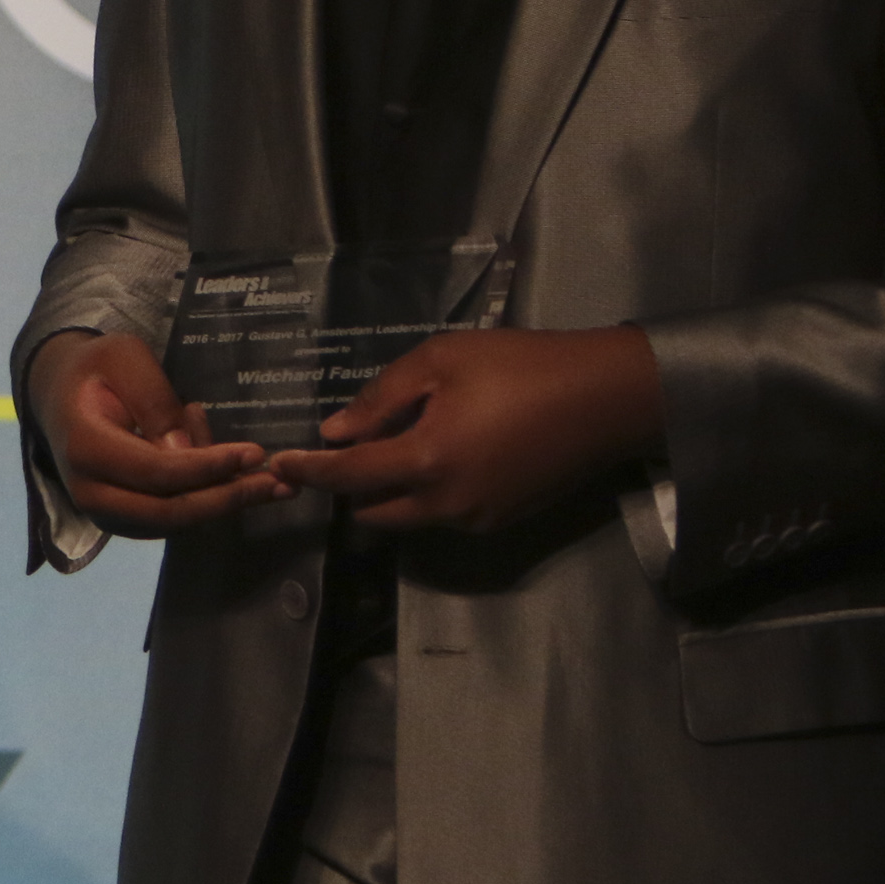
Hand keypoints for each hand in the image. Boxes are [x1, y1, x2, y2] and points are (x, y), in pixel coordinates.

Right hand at [27, 329, 293, 537]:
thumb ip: (154, 399)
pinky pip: (172, 518)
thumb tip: (188, 452)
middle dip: (228, 499)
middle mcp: (90, 491)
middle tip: (280, 485)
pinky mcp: (122, 519)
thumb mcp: (126, 359)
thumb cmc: (97, 369)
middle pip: (169, 512)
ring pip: (175, 522)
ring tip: (253, 463)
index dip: (208, 468)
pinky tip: (219, 460)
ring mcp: (104, 512)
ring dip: (222, 498)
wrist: (60, 395)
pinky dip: (204, 495)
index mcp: (85, 447)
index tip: (256, 454)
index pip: (156, 471)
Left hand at [267, 327, 662, 531]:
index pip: (349, 478)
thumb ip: (382, 400)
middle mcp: (448, 505)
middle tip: (337, 453)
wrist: (605, 399)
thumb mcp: (441, 362)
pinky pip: (444, 515)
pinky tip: (435, 453)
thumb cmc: (520, 367)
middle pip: (374, 512)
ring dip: (388, 492)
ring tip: (388, 445)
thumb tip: (336, 433)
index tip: (278, 465)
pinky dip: (425, 494)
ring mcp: (478, 519)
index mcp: (427, 461)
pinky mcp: (503, 522)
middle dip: (347, 488)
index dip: (310, 471)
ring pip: (410, 517)